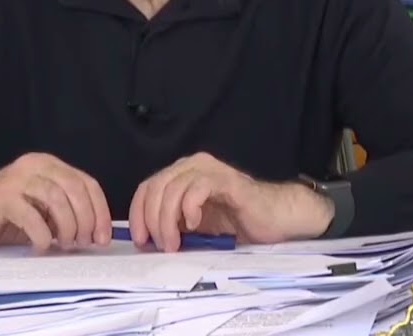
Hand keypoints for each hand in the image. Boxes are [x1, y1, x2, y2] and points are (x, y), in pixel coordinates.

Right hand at [0, 152, 111, 252]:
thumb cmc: (3, 213)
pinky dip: (42, 235)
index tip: (103, 237)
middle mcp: (34, 166)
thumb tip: (95, 233)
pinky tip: (41, 246)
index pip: (86, 183)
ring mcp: (17, 180)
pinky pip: (31, 216)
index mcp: (48, 165)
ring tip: (65, 244)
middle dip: (87, 219)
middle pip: (75, 188)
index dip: (100, 211)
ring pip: (56, 198)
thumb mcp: (40, 208)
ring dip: (67, 226)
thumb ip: (64, 211)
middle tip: (85, 242)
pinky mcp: (1, 199)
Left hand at [128, 152, 334, 251]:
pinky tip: (194, 225)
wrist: (275, 220)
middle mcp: (192, 166)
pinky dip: (189, 208)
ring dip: (167, 219)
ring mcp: (209, 170)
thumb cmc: (237, 224)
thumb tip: (147, 239)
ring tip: (175, 242)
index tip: (140, 239)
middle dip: (152, 220)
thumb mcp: (195, 226)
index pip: (147, 187)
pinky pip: (197, 188)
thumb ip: (173, 225)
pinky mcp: (227, 180)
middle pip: (156, 187)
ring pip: (173, 188)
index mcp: (182, 174)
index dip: (138, 213)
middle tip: (161, 246)